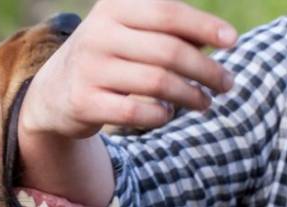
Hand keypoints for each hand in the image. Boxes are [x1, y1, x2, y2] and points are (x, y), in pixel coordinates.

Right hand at [18, 0, 237, 206]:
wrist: (53, 92)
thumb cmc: (109, 57)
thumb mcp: (130, 32)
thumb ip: (170, 31)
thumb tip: (221, 39)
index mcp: (113, 8)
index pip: (168, 12)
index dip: (204, 26)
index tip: (233, 42)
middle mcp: (98, 34)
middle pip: (168, 51)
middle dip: (206, 70)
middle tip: (227, 84)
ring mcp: (89, 69)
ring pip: (157, 83)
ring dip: (191, 95)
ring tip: (205, 102)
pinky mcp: (84, 102)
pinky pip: (136, 112)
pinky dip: (161, 115)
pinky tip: (168, 113)